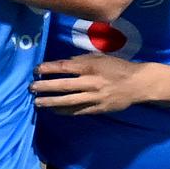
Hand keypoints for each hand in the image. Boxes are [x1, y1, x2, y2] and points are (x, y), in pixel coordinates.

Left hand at [30, 54, 169, 114]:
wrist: (138, 84)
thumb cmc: (117, 67)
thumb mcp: (100, 57)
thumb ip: (81, 60)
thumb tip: (63, 63)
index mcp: (90, 66)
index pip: (64, 67)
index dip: (48, 69)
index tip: (36, 70)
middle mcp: (91, 82)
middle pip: (63, 85)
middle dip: (45, 87)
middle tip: (31, 88)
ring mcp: (94, 97)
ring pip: (68, 101)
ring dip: (51, 102)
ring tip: (37, 102)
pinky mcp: (98, 108)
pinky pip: (78, 111)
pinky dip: (64, 111)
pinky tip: (53, 110)